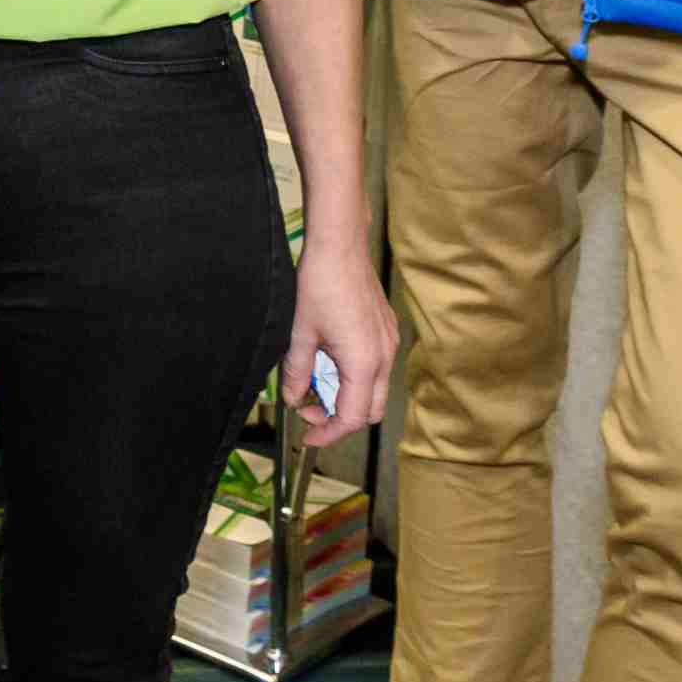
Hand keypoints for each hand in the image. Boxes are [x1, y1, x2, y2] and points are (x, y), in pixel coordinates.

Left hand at [286, 237, 394, 449]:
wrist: (340, 246)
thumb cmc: (319, 284)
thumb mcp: (299, 333)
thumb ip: (296, 371)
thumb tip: (292, 397)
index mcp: (363, 363)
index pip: (350, 417)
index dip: (328, 433)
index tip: (307, 436)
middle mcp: (383, 357)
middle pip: (369, 410)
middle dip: (338, 418)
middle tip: (308, 409)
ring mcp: (389, 343)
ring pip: (373, 389)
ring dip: (346, 395)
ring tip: (313, 381)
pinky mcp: (386, 330)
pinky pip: (376, 367)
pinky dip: (354, 376)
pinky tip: (328, 360)